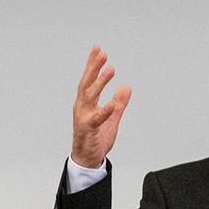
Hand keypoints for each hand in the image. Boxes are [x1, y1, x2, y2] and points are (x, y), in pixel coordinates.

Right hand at [71, 45, 131, 167]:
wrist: (88, 159)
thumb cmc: (96, 138)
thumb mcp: (111, 117)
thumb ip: (118, 103)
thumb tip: (126, 87)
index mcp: (86, 103)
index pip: (89, 79)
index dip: (93, 64)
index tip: (98, 49)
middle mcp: (82, 107)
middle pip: (87, 83)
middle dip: (93, 67)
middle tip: (101, 52)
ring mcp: (83, 117)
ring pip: (90, 96)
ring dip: (99, 82)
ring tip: (110, 70)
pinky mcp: (88, 129)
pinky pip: (97, 118)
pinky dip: (105, 110)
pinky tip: (112, 103)